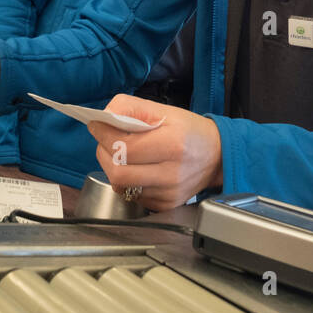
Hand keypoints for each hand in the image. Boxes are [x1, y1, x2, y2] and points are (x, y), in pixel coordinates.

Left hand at [86, 95, 223, 211]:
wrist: (216, 156)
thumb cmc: (189, 131)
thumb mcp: (164, 110)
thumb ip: (131, 107)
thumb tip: (104, 115)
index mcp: (173, 145)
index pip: (125, 147)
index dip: (104, 135)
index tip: (96, 125)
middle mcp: (171, 173)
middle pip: (118, 171)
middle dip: (104, 153)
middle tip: (105, 141)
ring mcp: (168, 193)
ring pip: (121, 185)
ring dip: (113, 167)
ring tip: (119, 154)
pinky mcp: (165, 204)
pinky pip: (131, 196)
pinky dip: (126, 181)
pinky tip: (135, 169)